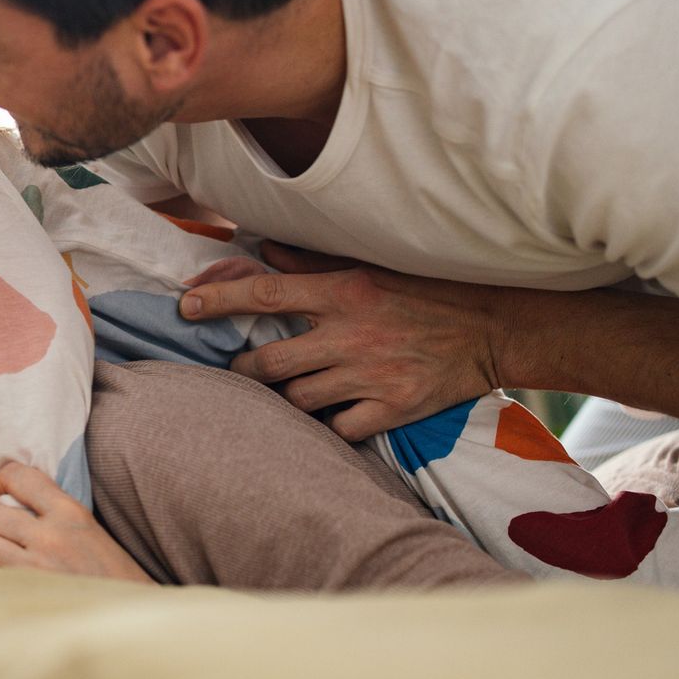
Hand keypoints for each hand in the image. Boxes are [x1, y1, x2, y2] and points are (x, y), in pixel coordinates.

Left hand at [0, 461, 151, 582]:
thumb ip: (53, 512)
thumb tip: (5, 499)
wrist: (129, 619)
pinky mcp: (25, 595)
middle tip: (0, 533)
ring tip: (4, 558)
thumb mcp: (90, 531)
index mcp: (71, 512)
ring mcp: (36, 568)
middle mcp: (51, 536)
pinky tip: (8, 582)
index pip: (16, 476)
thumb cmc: (112, 576)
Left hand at [179, 241, 502, 439]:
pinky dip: (331, 424)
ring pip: (297, 400)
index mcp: (342, 293)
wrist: (493, 329)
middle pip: (268, 362)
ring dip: (288, 397)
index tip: (185, 305)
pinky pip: (339, 429)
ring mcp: (370, 376)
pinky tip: (335, 413)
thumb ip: (310, 265)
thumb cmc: (424, 293)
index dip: (219, 300)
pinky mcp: (393, 410)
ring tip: (295, 389)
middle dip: (245, 369)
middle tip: (243, 368)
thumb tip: (260, 249)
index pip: (265, 294)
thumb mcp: (368, 267)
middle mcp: (350, 335)